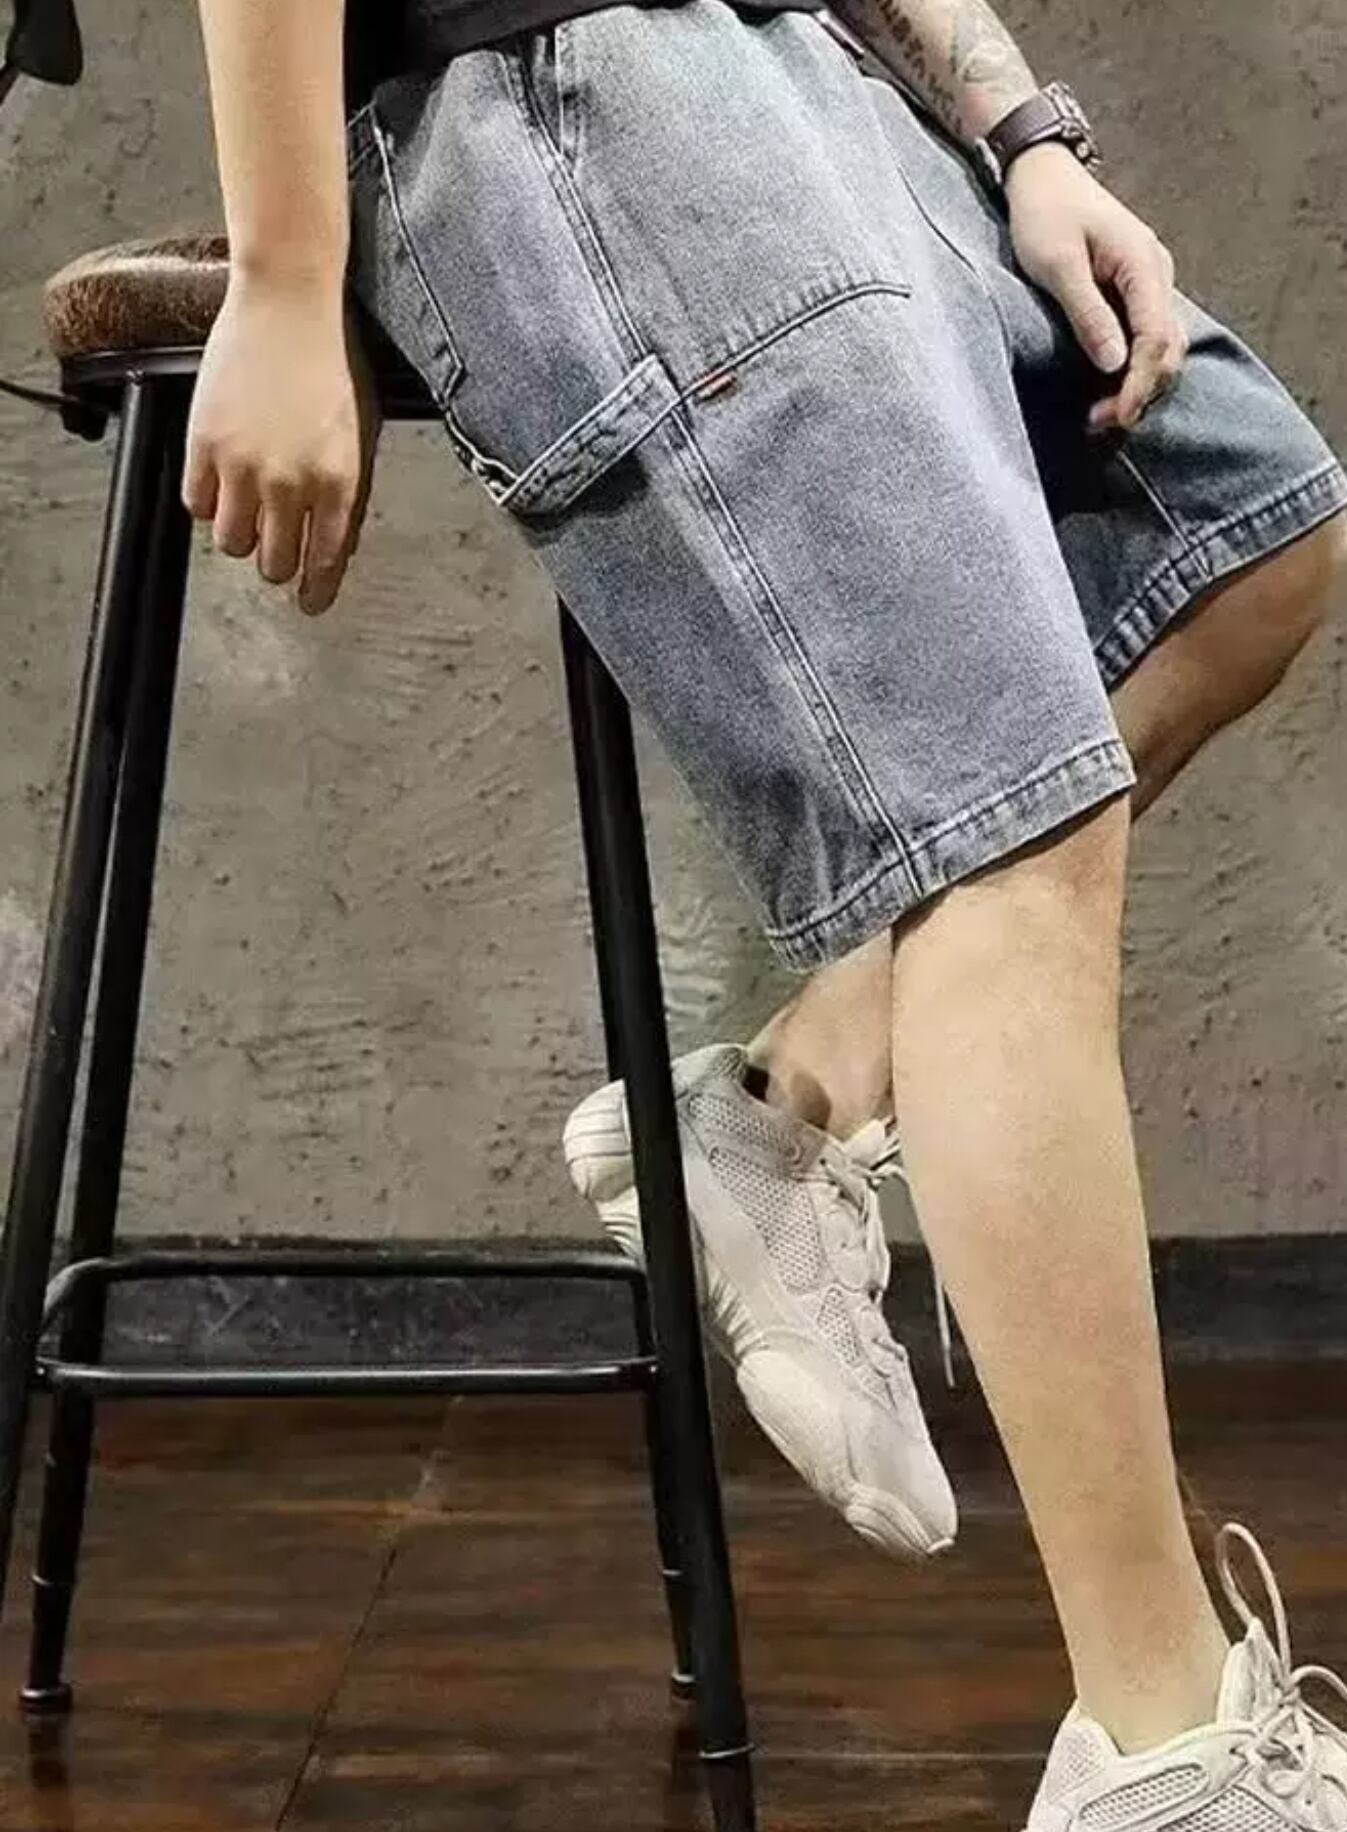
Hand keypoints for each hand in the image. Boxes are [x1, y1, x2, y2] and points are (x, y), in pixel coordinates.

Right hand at [183, 273, 381, 615]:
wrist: (290, 303)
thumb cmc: (334, 361)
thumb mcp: (361, 434)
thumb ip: (349, 493)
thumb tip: (334, 546)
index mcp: (339, 482)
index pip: (324, 561)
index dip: (316, 591)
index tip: (310, 603)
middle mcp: (291, 482)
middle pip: (274, 563)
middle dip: (277, 562)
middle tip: (275, 548)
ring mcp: (244, 465)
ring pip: (232, 543)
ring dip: (241, 536)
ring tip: (247, 512)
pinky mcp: (204, 443)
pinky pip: (197, 504)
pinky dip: (209, 503)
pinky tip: (221, 483)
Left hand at [1004, 142, 1187, 434]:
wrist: (1043, 173)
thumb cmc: (1044, 213)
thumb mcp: (1057, 264)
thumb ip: (1087, 313)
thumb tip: (1115, 364)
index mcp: (1143, 265)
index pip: (1156, 337)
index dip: (1140, 383)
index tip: (1116, 416)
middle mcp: (1157, 274)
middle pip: (1169, 347)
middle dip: (1141, 390)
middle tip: (1100, 424)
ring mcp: (1150, 280)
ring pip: (1163, 344)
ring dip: (1139, 383)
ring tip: (1100, 414)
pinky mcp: (1134, 288)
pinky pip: (1147, 334)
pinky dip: (1133, 366)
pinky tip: (1105, 387)